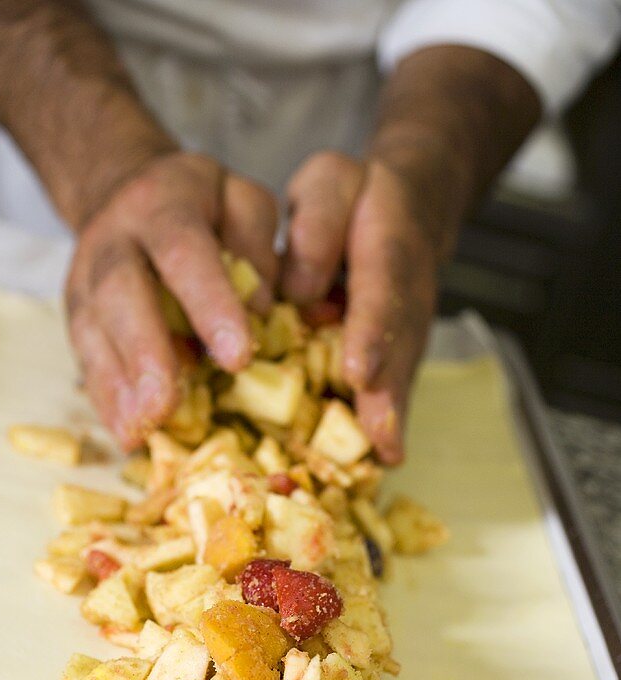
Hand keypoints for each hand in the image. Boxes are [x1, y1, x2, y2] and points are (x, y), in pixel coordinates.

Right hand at [66, 151, 277, 449]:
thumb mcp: (241, 202)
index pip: (184, 252)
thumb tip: (261, 311)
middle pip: (120, 293)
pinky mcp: (75, 313)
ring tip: (139, 431)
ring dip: (116, 386)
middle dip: (143, 353)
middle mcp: (115, 239)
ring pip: (92, 330)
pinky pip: (85, 357)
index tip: (238, 358)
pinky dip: (105, 399)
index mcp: (165, 204)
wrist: (125, 190)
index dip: (209, 305)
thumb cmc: (202, 208)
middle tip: (165, 406)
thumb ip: (256, 248)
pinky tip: (126, 433)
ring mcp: (84, 277)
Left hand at [282, 151, 439, 464]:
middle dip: (388, 392)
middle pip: (402, 344)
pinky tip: (382, 458)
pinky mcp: (404, 348)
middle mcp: (410, 291)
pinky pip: (398, 382)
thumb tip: (301, 291)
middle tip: (379, 436)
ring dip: (392, 413)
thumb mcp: (330, 187)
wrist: (410, 206)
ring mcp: (412, 324)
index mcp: (389, 240)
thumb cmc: (355, 204)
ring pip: (405, 368)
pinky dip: (390, 419)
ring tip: (384, 454)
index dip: (373, 331)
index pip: (382, 285)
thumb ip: (319, 224)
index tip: (360, 374)